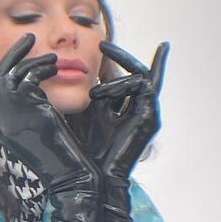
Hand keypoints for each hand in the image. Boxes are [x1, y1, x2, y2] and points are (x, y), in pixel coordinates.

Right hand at [0, 34, 97, 193]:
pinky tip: (54, 68)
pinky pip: (32, 73)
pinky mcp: (24, 96)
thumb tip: (16, 82)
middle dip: (14, 51)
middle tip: (29, 37)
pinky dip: (44, 68)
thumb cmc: (41, 146)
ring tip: (51, 57)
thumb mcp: (19, 123)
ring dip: (35, 58)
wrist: (54, 159)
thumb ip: (11, 104)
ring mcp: (7, 101)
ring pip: (17, 68)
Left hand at [89, 41, 168, 182]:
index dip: (122, 59)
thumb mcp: (82, 113)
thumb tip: (70, 69)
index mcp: (126, 110)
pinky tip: (99, 97)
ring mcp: (148, 114)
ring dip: (115, 80)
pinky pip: (143, 87)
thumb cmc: (83, 149)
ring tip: (93, 94)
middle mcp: (141, 110)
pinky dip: (122, 86)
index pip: (130, 78)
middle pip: (142, 73)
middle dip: (123, 56)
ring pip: (141, 77)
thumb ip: (85, 93)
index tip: (103, 44)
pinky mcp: (151, 118)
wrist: (93, 177)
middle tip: (102, 44)